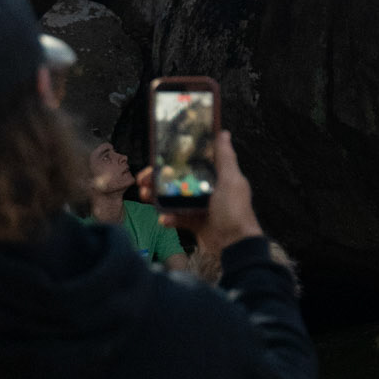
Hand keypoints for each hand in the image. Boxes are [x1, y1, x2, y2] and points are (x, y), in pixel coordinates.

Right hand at [137, 130, 263, 257]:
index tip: (157, 157)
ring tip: (145, 196)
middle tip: (144, 179)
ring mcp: (200, 206)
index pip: (192, 162)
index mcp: (217, 175)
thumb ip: (225, 158)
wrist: (234, 245)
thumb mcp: (231, 180)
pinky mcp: (195, 223)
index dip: (175, 159)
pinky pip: (177, 217)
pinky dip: (168, 217)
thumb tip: (224, 133)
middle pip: (179, 179)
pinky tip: (163, 219)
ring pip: (174, 197)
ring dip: (158, 196)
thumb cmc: (234, 210)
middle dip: (160, 178)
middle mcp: (208, 188)